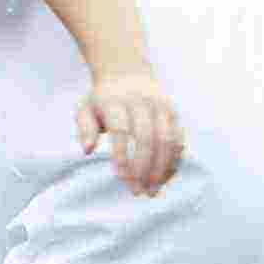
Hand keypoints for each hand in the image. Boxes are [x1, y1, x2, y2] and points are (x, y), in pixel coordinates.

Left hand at [76, 71, 184, 197]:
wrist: (128, 71)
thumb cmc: (102, 98)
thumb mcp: (85, 107)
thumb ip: (84, 128)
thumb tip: (88, 149)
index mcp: (115, 101)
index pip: (121, 131)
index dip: (122, 156)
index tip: (122, 178)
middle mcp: (141, 102)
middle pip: (147, 138)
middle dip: (144, 168)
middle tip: (139, 192)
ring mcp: (160, 106)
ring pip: (167, 140)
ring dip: (162, 168)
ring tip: (153, 190)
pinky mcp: (173, 111)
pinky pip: (178, 138)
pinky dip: (174, 160)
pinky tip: (166, 178)